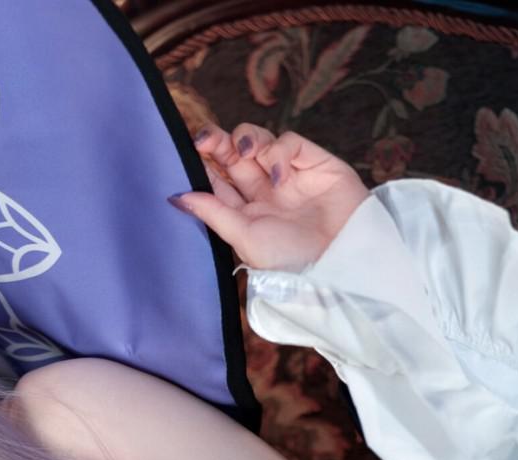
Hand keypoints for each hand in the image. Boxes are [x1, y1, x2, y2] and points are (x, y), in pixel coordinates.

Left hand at [172, 124, 369, 272]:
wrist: (341, 262)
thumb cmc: (292, 261)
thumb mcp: (245, 238)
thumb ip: (213, 213)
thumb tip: (176, 197)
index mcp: (247, 213)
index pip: (219, 180)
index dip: (204, 163)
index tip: (189, 152)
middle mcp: (266, 192)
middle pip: (235, 155)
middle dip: (219, 142)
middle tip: (206, 139)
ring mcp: (290, 176)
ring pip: (260, 142)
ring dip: (246, 138)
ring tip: (245, 151)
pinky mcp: (315, 163)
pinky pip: (289, 142)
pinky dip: (279, 151)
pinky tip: (280, 174)